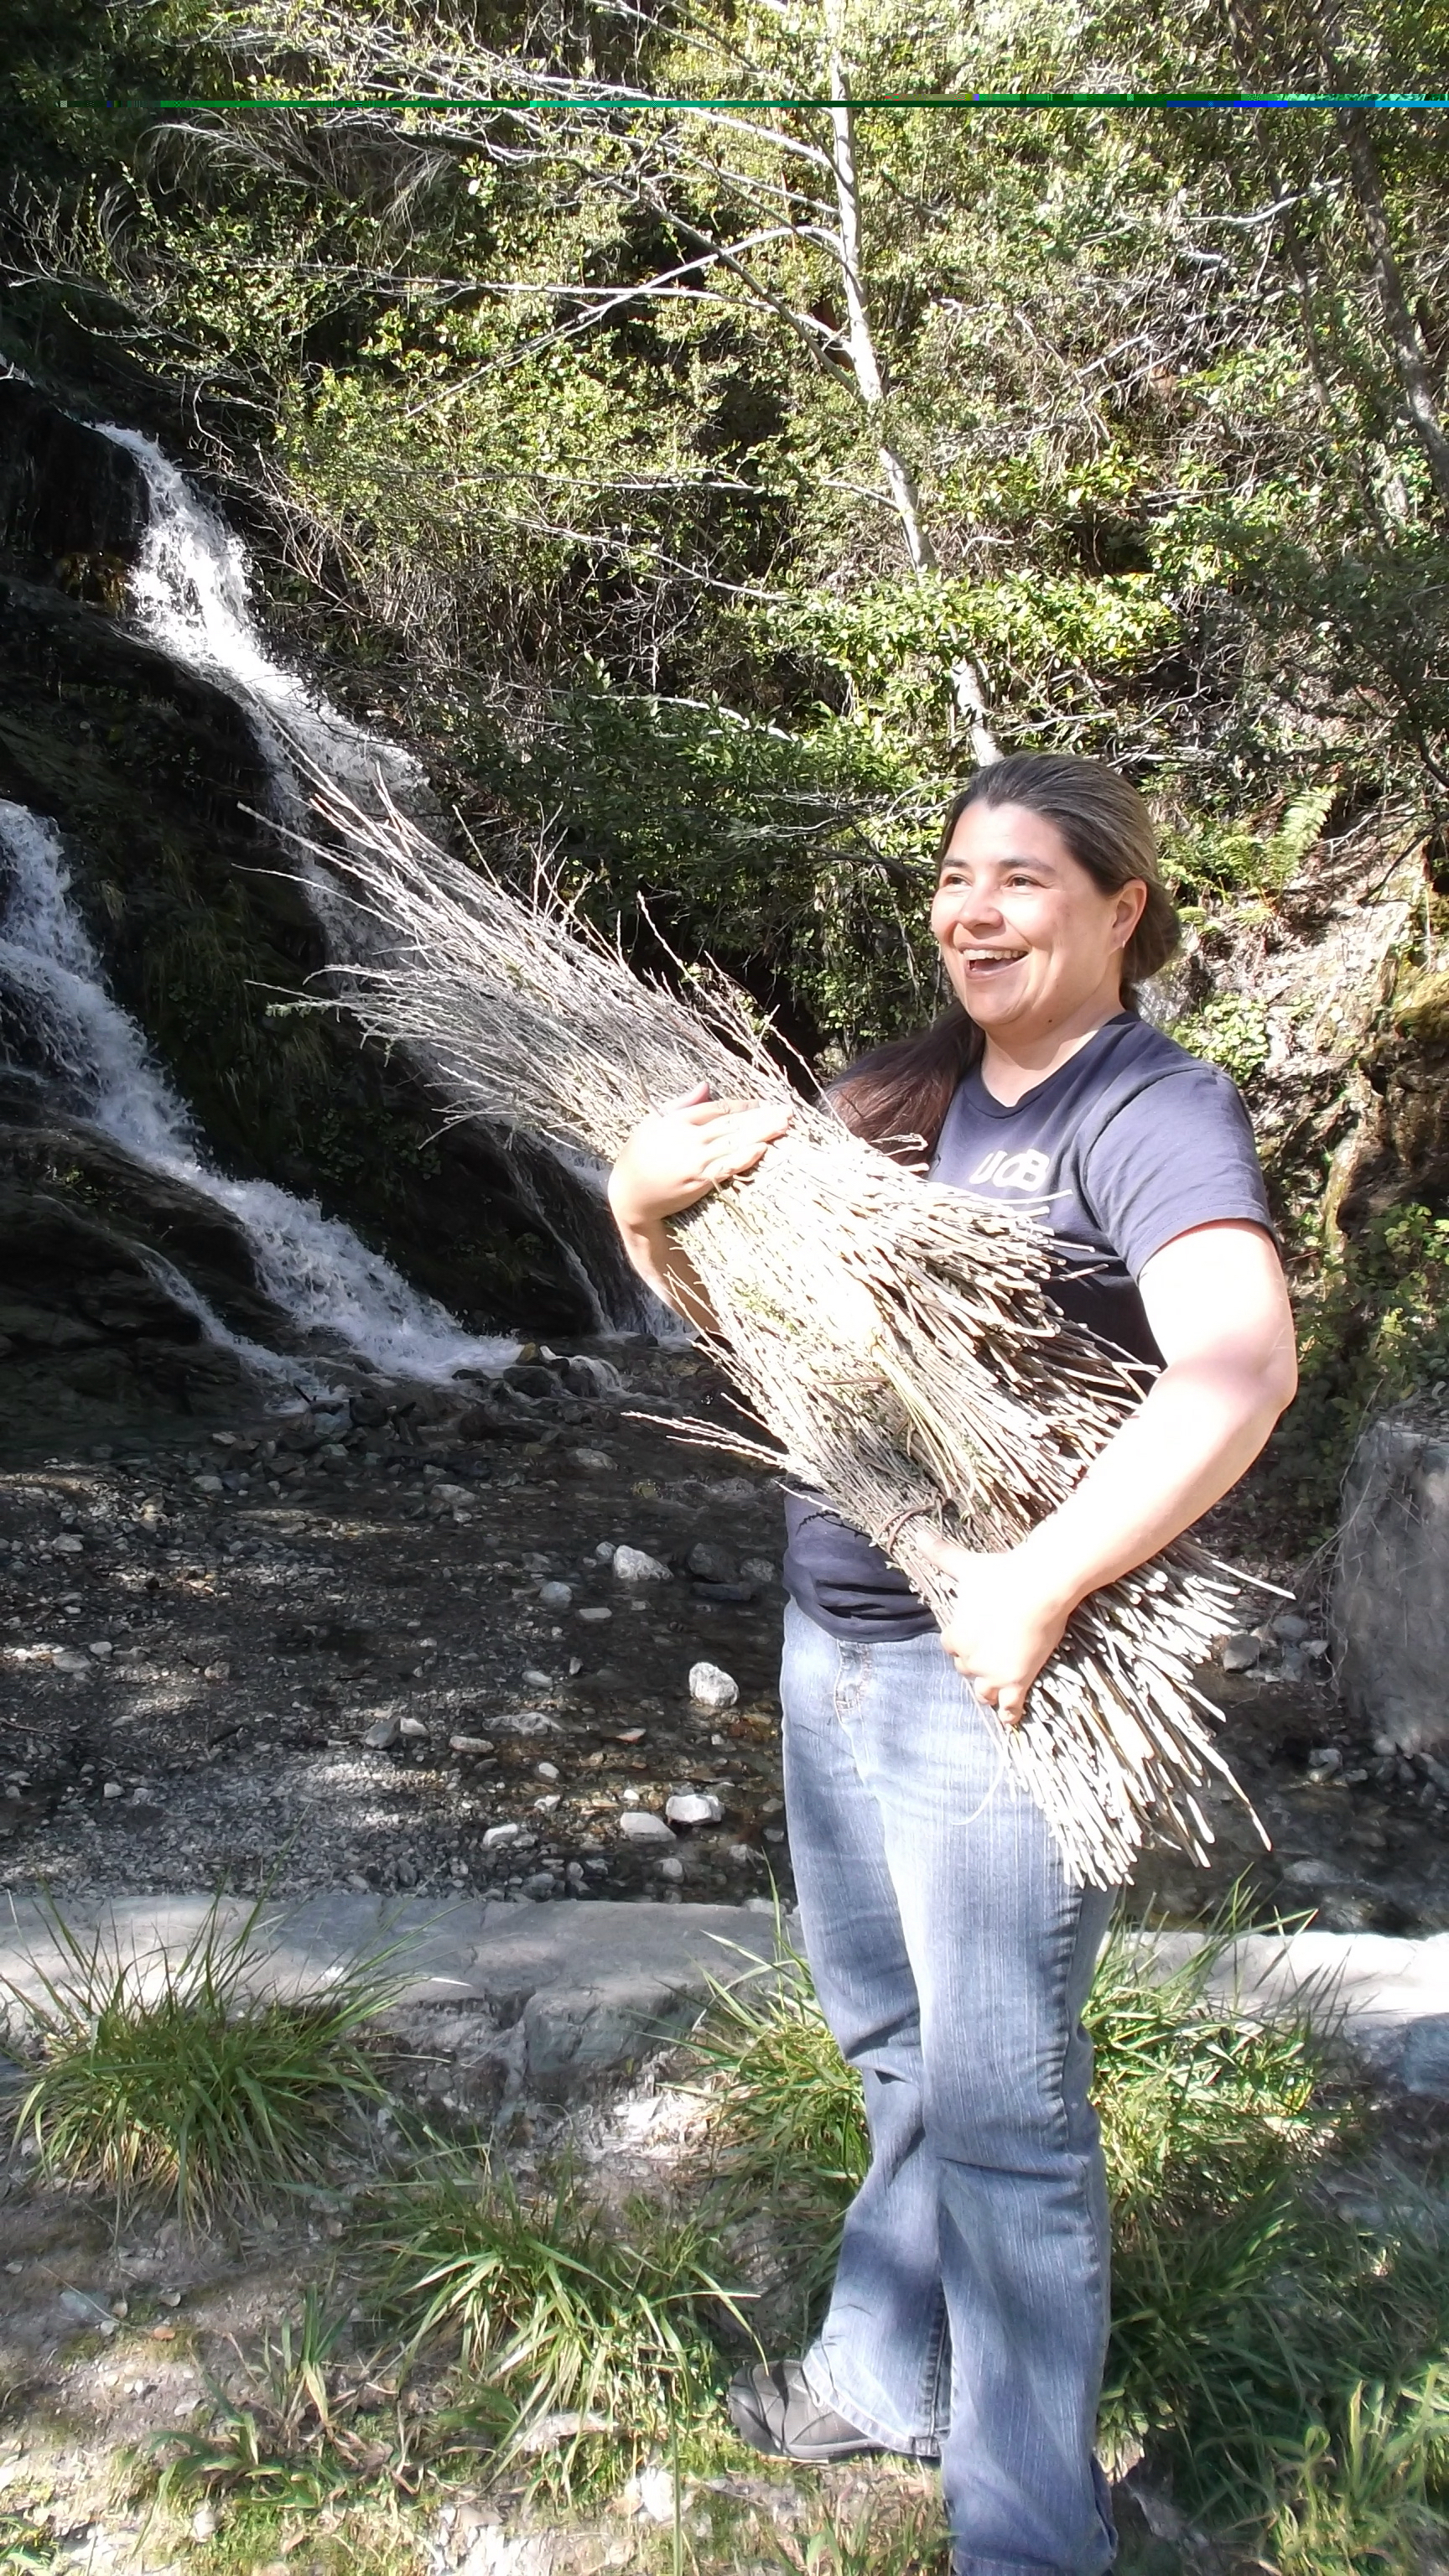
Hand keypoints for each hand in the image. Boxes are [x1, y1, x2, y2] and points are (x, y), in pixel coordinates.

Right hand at [607, 1082, 791, 1231]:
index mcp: (678, 1120)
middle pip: (732, 1123)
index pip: (718, 1108)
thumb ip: (682, 1103)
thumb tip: (705, 1084)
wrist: (628, 1196)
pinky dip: (745, 1157)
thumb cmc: (638, 1157)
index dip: (743, 1106)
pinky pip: (727, 1166)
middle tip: (787, 1111)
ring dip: (762, 1133)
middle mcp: (689, 1137)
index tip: (763, 1104)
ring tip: (784, 1125)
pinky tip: (763, 1149)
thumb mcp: (652, 1121)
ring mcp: (696, 1160)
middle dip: (762, 1116)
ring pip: (735, 1142)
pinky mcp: (699, 1181)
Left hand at [918, 1533, 1074, 1727]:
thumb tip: (917, 1535)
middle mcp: (970, 1658)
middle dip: (976, 1665)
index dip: (962, 1642)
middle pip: (967, 1670)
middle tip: (991, 1656)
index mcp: (956, 1635)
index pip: (951, 1646)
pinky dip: (1009, 1714)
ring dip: (988, 1690)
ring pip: (983, 1692)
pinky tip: (1010, 1718)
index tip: (973, 1637)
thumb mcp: (967, 1566)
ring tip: (995, 1688)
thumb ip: (941, 1554)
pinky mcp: (1018, 1681)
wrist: (1039, 1587)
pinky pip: (1010, 1707)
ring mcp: (994, 1673)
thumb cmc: (1002, 1575)